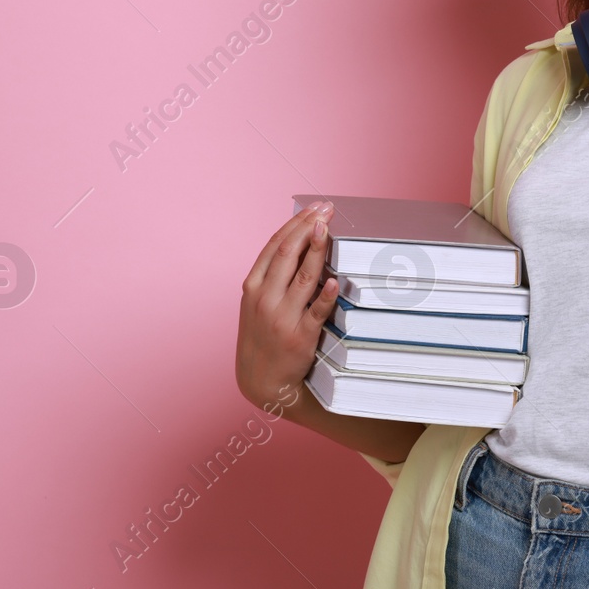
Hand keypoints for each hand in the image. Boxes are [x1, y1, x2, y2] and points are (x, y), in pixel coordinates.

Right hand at [236, 202, 339, 411]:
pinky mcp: (299, 336)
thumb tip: (300, 241)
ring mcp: (281, 317)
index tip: (314, 208)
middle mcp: (264, 298)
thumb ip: (272, 275)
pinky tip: (335, 280)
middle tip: (327, 210)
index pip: (275, 246)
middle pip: (288, 254)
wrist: (260, 380)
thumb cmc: (262, 335)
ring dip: (317, 250)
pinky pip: (316, 312)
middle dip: (309, 227)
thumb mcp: (256, 302)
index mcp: (253, 286)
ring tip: (328, 229)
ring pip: (303, 277)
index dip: (296, 223)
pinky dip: (326, 295)